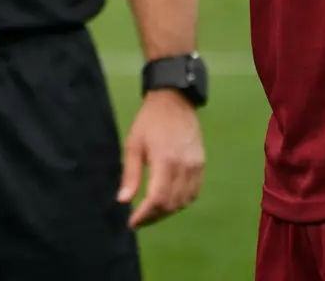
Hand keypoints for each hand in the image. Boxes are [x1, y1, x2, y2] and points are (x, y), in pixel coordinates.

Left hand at [117, 89, 205, 227]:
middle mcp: (184, 167)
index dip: (145, 215)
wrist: (175, 101)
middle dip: (154, 217)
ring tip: (151, 212)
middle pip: (171, 204)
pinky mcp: (201, 165)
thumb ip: (130, 174)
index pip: (158, 199)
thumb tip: (123, 200)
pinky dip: (180, 202)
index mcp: (165, 161)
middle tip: (139, 219)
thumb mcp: (133, 144)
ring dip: (167, 211)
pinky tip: (168, 201)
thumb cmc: (149, 121)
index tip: (132, 223)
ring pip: (184, 202)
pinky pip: (193, 193)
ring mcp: (196, 167)